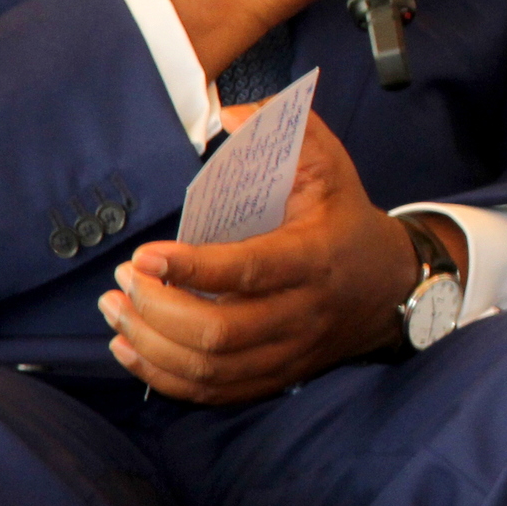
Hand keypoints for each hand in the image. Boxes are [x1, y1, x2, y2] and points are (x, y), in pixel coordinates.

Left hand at [99, 113, 418, 401]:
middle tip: (123, 280)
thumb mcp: (329, 165)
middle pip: (219, 333)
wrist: (391, 285)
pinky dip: (164, 376)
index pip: (248, 272)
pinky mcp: (275, 375)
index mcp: (313, 258)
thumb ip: (287, 128)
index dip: (191, 269)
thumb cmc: (345, 219)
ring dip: (151, 343)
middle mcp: (301, 313)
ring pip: (209, 368)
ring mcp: (288, 351)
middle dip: (157, 310)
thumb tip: (229, 114)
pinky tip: (131, 347)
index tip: (144, 256)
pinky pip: (213, 391)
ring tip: (115, 309)